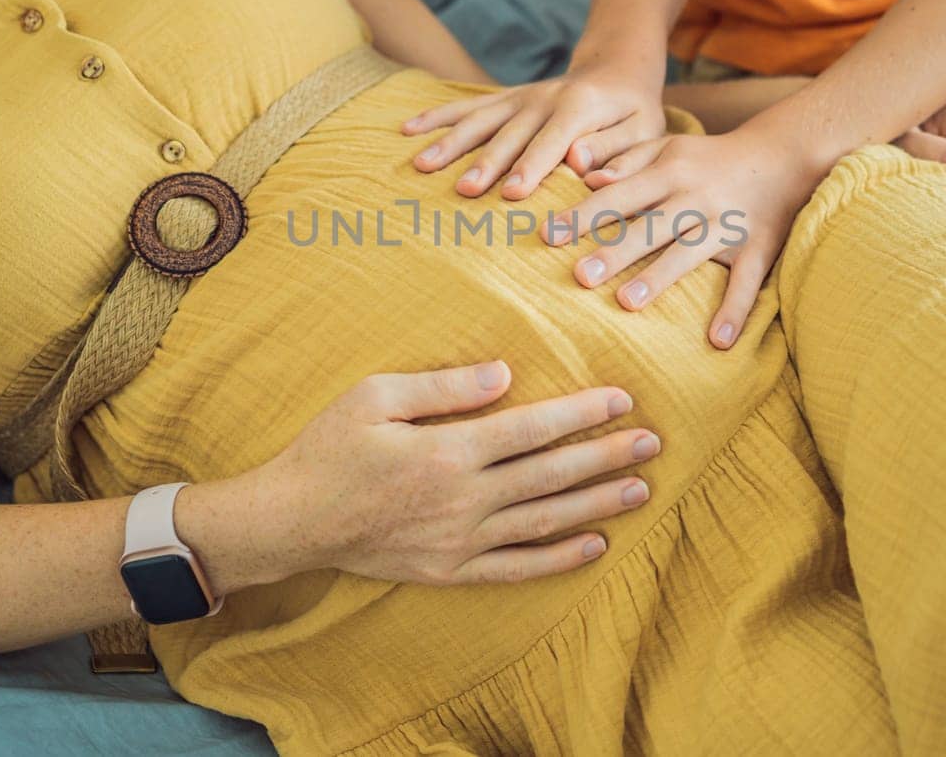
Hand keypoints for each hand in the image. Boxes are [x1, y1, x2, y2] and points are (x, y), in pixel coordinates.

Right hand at [261, 361, 659, 584]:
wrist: (291, 521)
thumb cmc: (329, 449)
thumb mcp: (375, 397)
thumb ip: (444, 387)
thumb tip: (506, 374)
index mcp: (448, 452)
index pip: (532, 429)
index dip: (582, 413)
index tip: (621, 399)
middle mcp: (463, 501)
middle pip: (551, 475)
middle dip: (606, 456)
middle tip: (653, 441)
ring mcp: (459, 542)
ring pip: (544, 522)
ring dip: (597, 504)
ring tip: (640, 488)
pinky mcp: (450, 571)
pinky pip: (517, 569)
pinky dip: (559, 558)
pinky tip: (596, 544)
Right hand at [402, 56, 665, 200]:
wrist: (616, 69)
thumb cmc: (634, 113)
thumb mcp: (643, 129)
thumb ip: (617, 148)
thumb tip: (583, 163)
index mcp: (579, 108)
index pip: (552, 141)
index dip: (532, 167)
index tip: (511, 194)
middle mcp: (542, 99)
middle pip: (508, 134)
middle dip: (484, 162)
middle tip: (462, 190)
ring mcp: (518, 98)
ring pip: (479, 120)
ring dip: (449, 142)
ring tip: (420, 164)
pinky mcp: (504, 100)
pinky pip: (466, 107)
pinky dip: (437, 116)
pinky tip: (407, 129)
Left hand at [541, 124, 825, 351]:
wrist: (783, 154)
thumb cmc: (708, 159)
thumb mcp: (669, 149)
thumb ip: (628, 161)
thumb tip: (587, 179)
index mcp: (669, 172)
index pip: (619, 195)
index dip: (584, 215)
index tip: (548, 235)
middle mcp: (696, 197)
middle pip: (650, 226)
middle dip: (615, 250)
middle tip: (579, 276)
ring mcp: (728, 224)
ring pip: (690, 253)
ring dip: (659, 278)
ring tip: (626, 303)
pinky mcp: (759, 248)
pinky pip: (747, 282)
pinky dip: (735, 311)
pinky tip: (717, 341)